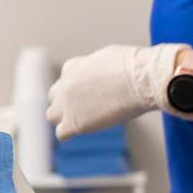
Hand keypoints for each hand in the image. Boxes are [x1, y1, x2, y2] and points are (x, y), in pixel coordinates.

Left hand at [46, 43, 185, 138]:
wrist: (141, 79)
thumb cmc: (134, 67)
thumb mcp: (108, 58)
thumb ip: (96, 70)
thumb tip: (102, 76)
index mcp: (72, 67)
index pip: (65, 80)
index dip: (79, 88)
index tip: (93, 93)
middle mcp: (64, 85)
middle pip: (55, 98)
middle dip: (67, 103)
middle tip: (88, 108)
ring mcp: (67, 104)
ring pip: (52, 116)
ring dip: (65, 119)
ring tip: (85, 121)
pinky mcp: (74, 122)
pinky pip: (61, 134)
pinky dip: (70, 134)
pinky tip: (85, 130)